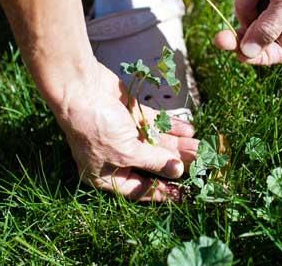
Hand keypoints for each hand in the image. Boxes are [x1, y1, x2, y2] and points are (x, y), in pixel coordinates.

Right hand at [54, 61, 197, 202]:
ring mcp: (122, 133)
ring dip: (178, 144)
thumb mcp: (126, 151)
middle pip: (151, 163)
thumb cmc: (95, 126)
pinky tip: (189, 129)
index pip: (138, 188)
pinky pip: (155, 124)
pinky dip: (171, 126)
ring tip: (200, 146)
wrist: (80, 88)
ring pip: (156, 142)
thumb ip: (154, 161)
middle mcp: (114, 155)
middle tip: (200, 164)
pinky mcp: (130, 114)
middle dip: (175, 163)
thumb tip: (177, 172)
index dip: (161, 191)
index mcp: (104, 174)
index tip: (184, 193)